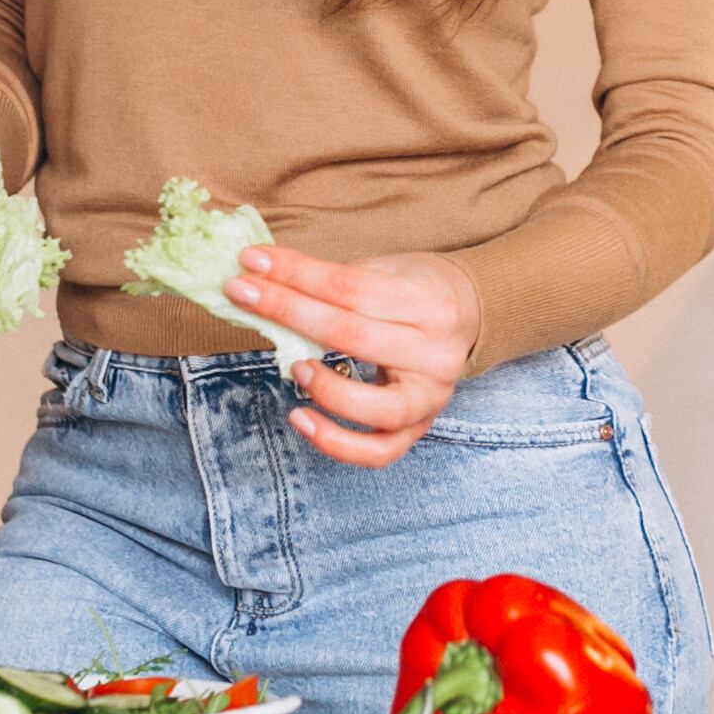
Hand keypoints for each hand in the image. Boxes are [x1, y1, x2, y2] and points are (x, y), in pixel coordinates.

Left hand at [224, 247, 479, 467]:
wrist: (471, 316)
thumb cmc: (417, 289)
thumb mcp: (388, 269)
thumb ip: (336, 282)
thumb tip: (264, 280)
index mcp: (429, 302)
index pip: (350, 287)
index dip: (296, 273)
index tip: (252, 261)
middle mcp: (436, 353)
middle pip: (352, 334)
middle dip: (287, 310)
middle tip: (242, 293)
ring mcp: (431, 396)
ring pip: (377, 409)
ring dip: (325, 389)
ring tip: (293, 367)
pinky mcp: (420, 427)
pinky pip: (379, 451)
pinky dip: (337, 443)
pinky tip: (302, 419)